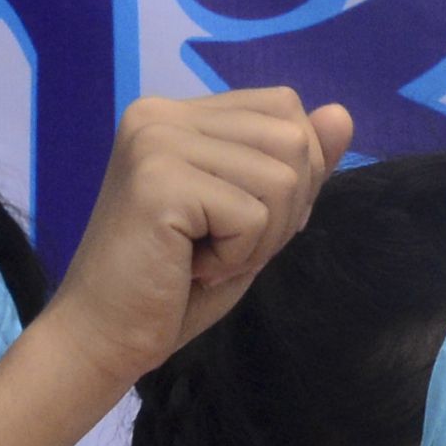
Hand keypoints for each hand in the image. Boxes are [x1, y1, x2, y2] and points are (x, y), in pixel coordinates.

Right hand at [44, 89, 346, 394]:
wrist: (103, 337)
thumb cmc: (173, 285)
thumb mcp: (251, 219)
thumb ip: (294, 166)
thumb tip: (342, 114)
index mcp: (179, 114)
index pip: (284, 107)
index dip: (291, 174)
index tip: (236, 221)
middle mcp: (161, 113)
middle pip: (292, 138)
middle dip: (281, 212)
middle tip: (219, 247)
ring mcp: (156, 141)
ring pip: (282, 178)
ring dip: (260, 239)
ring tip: (204, 258)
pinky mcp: (159, 179)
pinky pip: (253, 215)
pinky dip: (236, 258)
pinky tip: (189, 268)